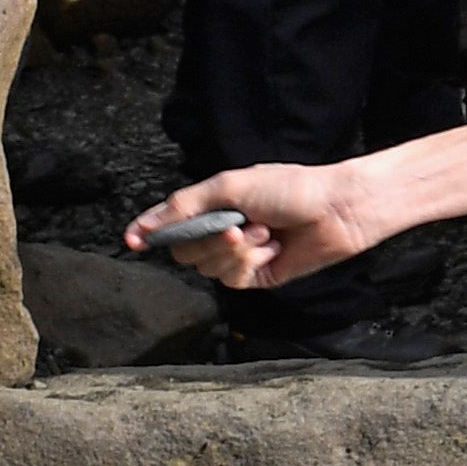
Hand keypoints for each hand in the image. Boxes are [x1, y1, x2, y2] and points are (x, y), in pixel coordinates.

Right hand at [126, 156, 377, 291]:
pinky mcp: (257, 276)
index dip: (147, 231)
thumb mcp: (229, 186)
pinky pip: (233, 279)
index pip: (168, 222)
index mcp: (212, 205)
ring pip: (207, 267)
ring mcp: (239, 255)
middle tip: (235, 224)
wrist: (335, 209)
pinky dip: (251, 262)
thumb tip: (145, 226)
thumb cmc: (290, 187)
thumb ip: (184, 205)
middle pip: (184, 251)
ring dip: (235, 250)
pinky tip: (272, 248)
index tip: (132, 241)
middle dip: (206, 239)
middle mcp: (221, 231)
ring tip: (264, 231)